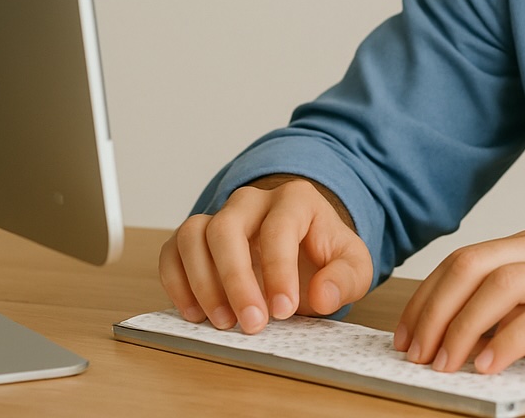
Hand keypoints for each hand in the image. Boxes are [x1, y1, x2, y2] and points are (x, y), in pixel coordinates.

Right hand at [159, 175, 372, 333]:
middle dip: (235, 280)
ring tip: (222, 322)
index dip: (278, 271)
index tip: (283, 311)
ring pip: (193, 235)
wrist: (305, 249)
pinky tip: (195, 314)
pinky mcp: (196, 237)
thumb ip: (345, 279)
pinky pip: (172, 250)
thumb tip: (322, 295)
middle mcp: (252, 201)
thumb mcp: (352, 266)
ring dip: (201, 282)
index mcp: (295, 200)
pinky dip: (177, 282)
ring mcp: (220, 215)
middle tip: (250, 325)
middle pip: (227, 229)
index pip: (279, 229)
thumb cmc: (326, 256)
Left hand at [394, 229, 524, 375]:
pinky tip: (490, 365)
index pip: (465, 261)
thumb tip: (464, 338)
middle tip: (414, 353)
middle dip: (433, 310)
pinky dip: (508, 340)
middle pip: (472, 266)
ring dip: (461, 326)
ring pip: (500, 285)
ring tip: (444, 364)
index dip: (427, 298)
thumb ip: (522, 309)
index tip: (406, 336)